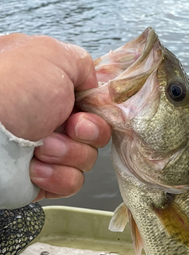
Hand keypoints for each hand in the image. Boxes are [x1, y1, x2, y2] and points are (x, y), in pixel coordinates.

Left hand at [0, 34, 110, 200]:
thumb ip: (81, 64)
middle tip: (69, 127)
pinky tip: (35, 168)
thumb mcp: (51, 56)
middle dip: (87, 132)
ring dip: (69, 153)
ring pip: (85, 159)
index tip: (86, 109)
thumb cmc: (12, 91)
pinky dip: (58, 175)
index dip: (95, 109)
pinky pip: (72, 181)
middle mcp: (46, 117)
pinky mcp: (43, 178)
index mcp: (47, 87)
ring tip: (42, 147)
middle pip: (93, 132)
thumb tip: (92, 85)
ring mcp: (44, 149)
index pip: (89, 102)